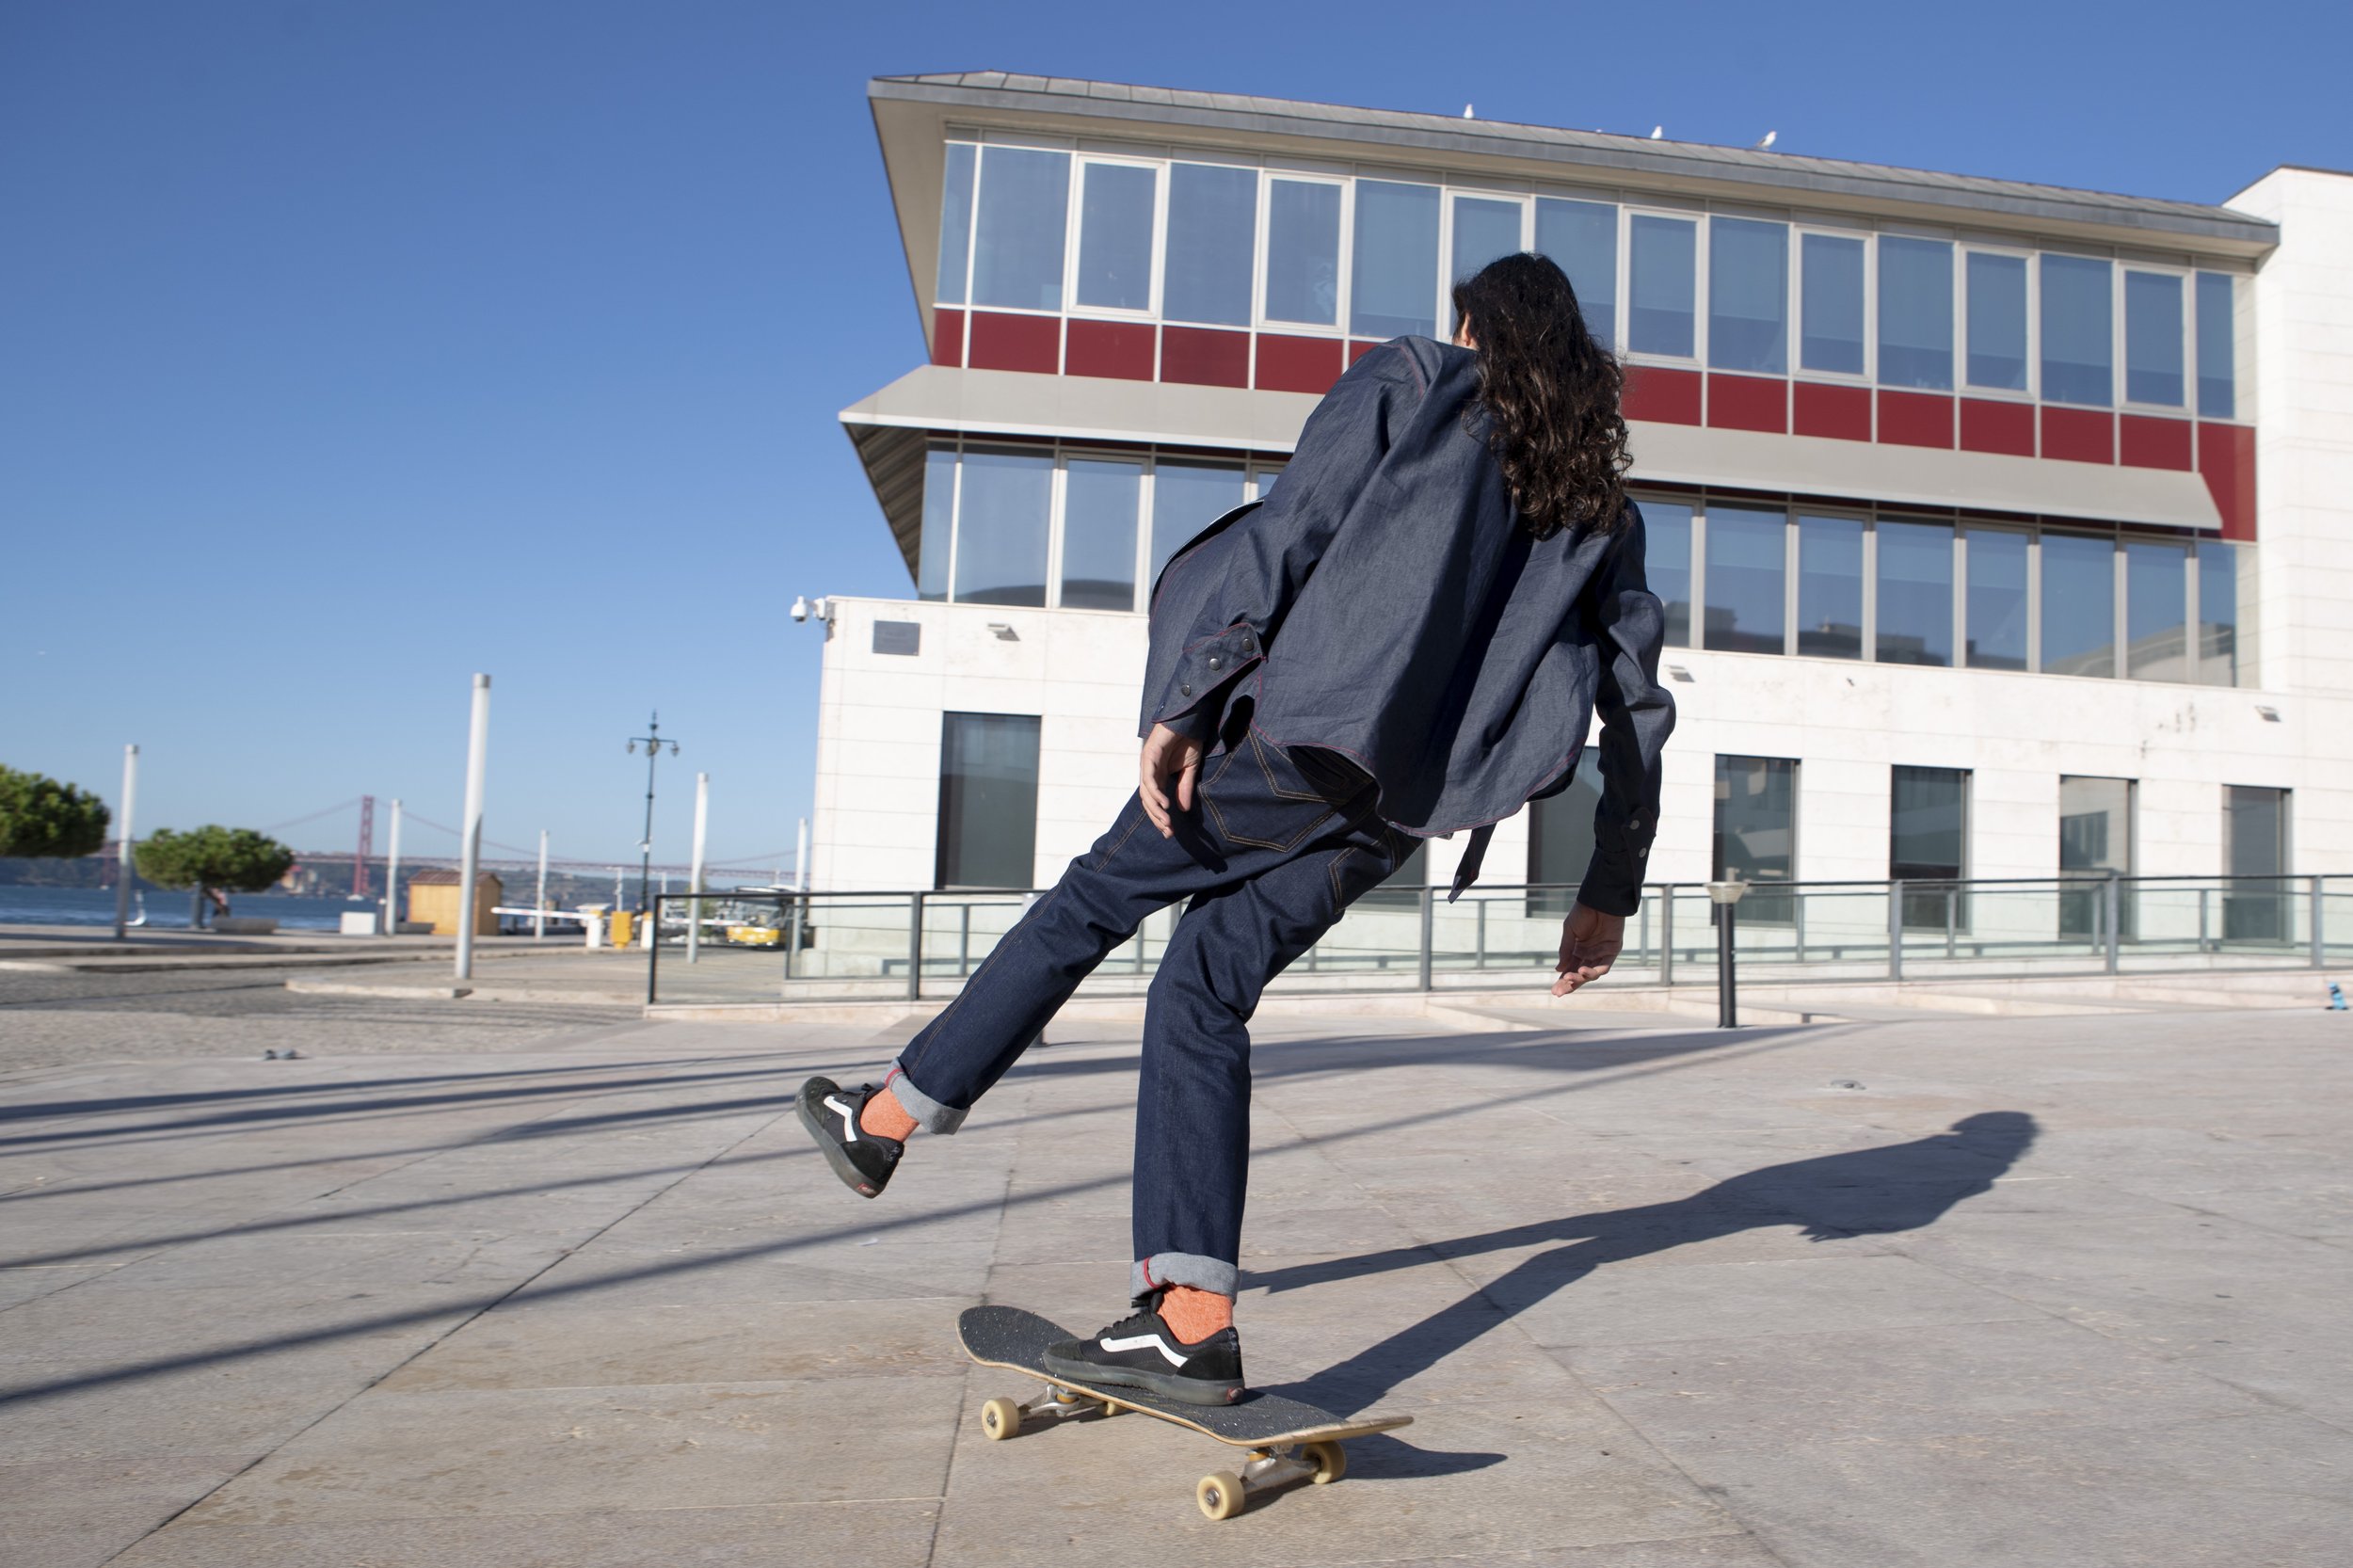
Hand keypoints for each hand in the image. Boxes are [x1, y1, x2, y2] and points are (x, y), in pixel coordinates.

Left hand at [1138, 723, 1203, 837]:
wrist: (1190, 718)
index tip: (1169, 833)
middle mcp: (1149, 771)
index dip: (1160, 817)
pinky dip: (1155, 792)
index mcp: (1157, 775)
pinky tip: (1165, 804)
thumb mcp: (1189, 769)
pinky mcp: (1149, 755)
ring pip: (1146, 792)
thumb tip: (1183, 810)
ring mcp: (1147, 763)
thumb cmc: (1189, 740)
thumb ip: (1184, 788)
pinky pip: (1150, 778)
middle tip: (1168, 831)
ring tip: (1167, 822)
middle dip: (1157, 817)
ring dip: (1156, 809)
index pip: (1154, 801)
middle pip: (1148, 800)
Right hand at [1552, 902, 1623, 995]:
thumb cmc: (1583, 912)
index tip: (1554, 992)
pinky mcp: (1612, 951)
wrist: (1599, 900)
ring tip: (1569, 978)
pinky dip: (1593, 971)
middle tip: (1558, 992)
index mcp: (1577, 949)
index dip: (1562, 981)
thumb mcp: (1570, 931)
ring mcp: (1601, 954)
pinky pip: (1603, 966)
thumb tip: (1559, 970)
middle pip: (1579, 975)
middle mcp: (1590, 954)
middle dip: (1569, 985)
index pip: (1569, 969)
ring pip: (1591, 974)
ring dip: (1579, 978)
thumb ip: (1566, 950)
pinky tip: (1581, 970)